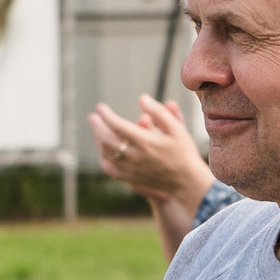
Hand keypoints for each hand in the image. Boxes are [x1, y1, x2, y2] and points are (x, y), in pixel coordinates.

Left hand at [90, 96, 211, 201]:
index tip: (101, 107)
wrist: (186, 181)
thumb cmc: (183, 152)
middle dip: (97, 127)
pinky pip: (110, 169)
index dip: (106, 115)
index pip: (117, 125)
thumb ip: (159, 112)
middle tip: (92, 116)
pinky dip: (103, 158)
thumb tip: (142, 99)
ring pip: (106, 154)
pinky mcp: (131, 178)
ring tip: (97, 130)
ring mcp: (131, 169)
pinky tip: (103, 150)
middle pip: (107, 140)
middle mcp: (135, 156)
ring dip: (98, 140)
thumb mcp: (176, 128)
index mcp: (146, 142)